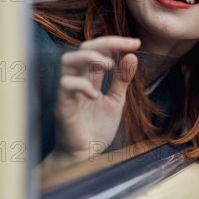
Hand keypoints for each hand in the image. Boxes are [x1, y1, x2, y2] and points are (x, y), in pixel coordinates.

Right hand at [49, 36, 139, 167]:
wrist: (85, 155)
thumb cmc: (96, 128)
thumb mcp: (116, 101)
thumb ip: (122, 80)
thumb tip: (132, 56)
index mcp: (89, 77)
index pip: (98, 50)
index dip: (116, 43)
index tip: (136, 43)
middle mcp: (77, 80)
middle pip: (82, 48)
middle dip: (105, 43)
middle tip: (127, 46)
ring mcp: (68, 92)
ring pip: (68, 60)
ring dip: (90, 57)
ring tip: (109, 65)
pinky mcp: (62, 106)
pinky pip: (65, 86)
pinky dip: (82, 85)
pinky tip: (96, 95)